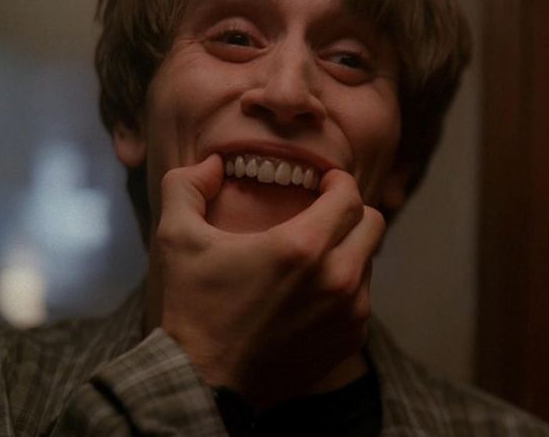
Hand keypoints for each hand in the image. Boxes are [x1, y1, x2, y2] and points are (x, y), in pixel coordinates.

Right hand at [151, 154, 384, 405]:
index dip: (337, 182)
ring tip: (314, 259)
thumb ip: (187, 185)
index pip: (349, 194)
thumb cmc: (192, 307)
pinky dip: (346, 289)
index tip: (321, 185)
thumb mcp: (176, 237)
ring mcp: (349, 312)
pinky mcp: (350, 339)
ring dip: (348, 251)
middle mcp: (338, 277)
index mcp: (302, 246)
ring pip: (370, 261)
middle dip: (350, 212)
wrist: (204, 383)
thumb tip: (211, 164)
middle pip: (372, 223)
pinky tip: (313, 295)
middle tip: (322, 216)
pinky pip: (364, 298)